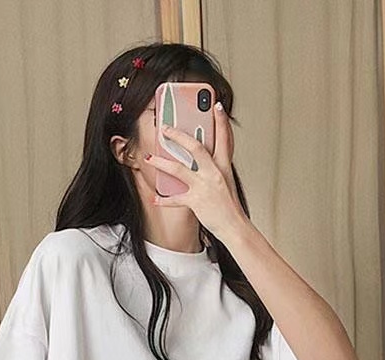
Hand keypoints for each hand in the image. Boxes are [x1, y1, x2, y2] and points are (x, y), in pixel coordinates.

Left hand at [147, 102, 246, 240]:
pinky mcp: (197, 201)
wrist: (235, 227)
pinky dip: (164, 199)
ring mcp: (205, 187)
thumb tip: (202, 160)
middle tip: (165, 128)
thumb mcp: (227, 182)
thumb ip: (215, 169)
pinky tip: (155, 197)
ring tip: (149, 159)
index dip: (222, 121)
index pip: (225, 138)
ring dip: (161, 163)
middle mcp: (215, 173)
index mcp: (224, 167)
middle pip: (196, 147)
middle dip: (178, 136)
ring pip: (179, 169)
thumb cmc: (230, 207)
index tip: (218, 106)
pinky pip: (176, 198)